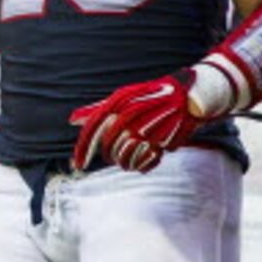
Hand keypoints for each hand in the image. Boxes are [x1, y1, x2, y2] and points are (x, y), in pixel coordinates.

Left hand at [69, 75, 200, 173]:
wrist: (189, 96)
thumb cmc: (151, 97)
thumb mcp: (125, 97)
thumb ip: (98, 108)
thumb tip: (72, 119)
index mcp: (121, 101)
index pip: (94, 128)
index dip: (82, 148)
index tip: (77, 164)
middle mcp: (133, 115)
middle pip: (109, 147)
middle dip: (108, 156)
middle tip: (113, 156)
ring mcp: (148, 130)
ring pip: (124, 159)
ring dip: (124, 162)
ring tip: (130, 156)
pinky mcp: (163, 142)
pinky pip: (143, 164)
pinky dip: (141, 165)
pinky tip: (144, 157)